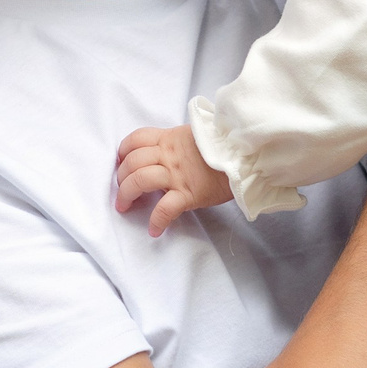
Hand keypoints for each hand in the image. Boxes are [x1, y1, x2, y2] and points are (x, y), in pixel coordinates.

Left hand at [115, 124, 234, 236]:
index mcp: (170, 138)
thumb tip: (162, 154)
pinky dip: (156, 221)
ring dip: (126, 195)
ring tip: (125, 207)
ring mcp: (177, 174)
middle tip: (122, 190)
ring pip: (140, 180)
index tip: (121, 162)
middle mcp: (169, 154)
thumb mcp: (195, 137)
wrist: (245, 157)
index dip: (124, 151)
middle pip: (132, 162)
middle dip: (120, 178)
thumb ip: (175, 144)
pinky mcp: (188, 194)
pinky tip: (154, 230)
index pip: (136, 139)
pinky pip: (165, 208)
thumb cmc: (224, 149)